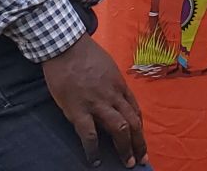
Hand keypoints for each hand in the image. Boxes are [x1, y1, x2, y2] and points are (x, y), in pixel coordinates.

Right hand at [40, 36, 144, 167]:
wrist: (65, 47)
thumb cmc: (85, 54)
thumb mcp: (107, 67)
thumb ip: (112, 84)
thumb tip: (114, 98)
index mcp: (120, 86)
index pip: (135, 111)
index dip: (139, 128)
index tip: (140, 141)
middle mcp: (113, 96)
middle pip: (133, 123)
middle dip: (139, 143)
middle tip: (141, 159)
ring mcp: (97, 104)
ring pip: (119, 129)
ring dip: (125, 148)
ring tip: (127, 163)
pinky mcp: (78, 110)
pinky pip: (89, 134)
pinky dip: (93, 149)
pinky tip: (94, 160)